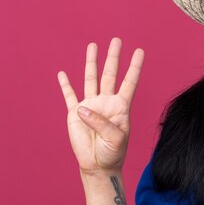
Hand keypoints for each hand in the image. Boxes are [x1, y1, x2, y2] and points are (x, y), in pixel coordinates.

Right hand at [57, 38, 144, 173]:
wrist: (98, 164)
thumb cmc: (113, 152)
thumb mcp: (115, 138)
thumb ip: (101, 123)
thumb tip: (83, 109)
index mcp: (120, 106)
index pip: (129, 82)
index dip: (134, 67)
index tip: (140, 51)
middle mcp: (106, 102)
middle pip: (110, 74)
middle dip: (113, 57)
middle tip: (116, 40)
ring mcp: (90, 106)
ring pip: (91, 79)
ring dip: (91, 63)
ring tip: (92, 46)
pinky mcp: (75, 113)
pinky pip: (69, 95)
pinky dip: (65, 84)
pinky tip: (62, 73)